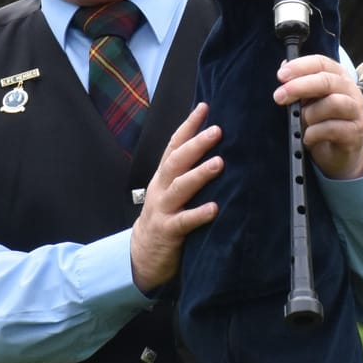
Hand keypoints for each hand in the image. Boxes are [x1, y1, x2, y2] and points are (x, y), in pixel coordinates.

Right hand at [129, 102, 221, 293]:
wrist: (142, 255)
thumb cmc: (165, 218)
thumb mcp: (172, 192)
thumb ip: (186, 173)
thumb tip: (213, 148)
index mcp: (163, 177)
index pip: (174, 145)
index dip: (188, 126)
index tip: (204, 107)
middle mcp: (161, 188)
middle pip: (176, 161)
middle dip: (196, 144)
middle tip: (217, 131)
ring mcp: (162, 209)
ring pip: (179, 187)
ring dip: (199, 174)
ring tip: (219, 163)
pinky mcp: (167, 232)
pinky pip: (183, 221)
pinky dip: (198, 214)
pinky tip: (214, 208)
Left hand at [274, 54, 362, 180]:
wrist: (338, 153)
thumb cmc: (322, 122)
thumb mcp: (308, 102)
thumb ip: (298, 85)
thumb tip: (283, 67)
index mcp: (338, 77)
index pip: (321, 63)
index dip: (300, 66)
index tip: (281, 75)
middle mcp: (350, 90)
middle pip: (327, 81)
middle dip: (299, 87)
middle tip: (279, 96)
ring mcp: (355, 111)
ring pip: (332, 104)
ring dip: (309, 114)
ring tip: (302, 123)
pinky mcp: (355, 132)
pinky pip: (332, 128)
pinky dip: (314, 133)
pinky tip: (308, 138)